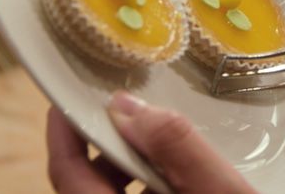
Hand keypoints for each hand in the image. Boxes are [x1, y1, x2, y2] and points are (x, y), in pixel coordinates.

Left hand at [47, 91, 255, 193]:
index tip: (67, 100)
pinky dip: (147, 187)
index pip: (68, 177)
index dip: (63, 135)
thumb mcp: (221, 192)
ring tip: (166, 149)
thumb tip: (126, 107)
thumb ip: (177, 148)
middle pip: (85, 186)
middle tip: (134, 118)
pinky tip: (179, 178)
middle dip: (106, 148)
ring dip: (129, 168)